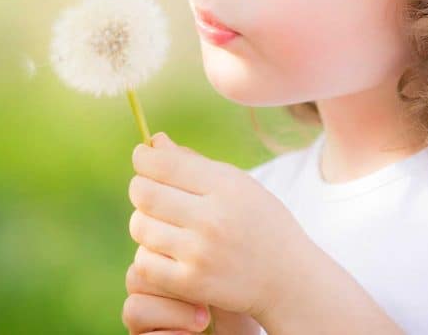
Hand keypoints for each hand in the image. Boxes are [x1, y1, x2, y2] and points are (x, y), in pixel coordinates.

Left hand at [128, 131, 305, 321]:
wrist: (288, 279)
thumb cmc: (260, 223)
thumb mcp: (238, 184)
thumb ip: (194, 163)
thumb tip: (153, 143)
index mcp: (225, 187)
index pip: (163, 164)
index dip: (143, 158)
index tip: (142, 157)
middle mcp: (212, 219)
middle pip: (145, 194)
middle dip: (139, 187)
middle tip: (147, 189)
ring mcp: (201, 254)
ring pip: (140, 227)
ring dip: (143, 221)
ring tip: (159, 221)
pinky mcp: (192, 284)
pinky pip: (144, 262)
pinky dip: (148, 254)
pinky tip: (164, 250)